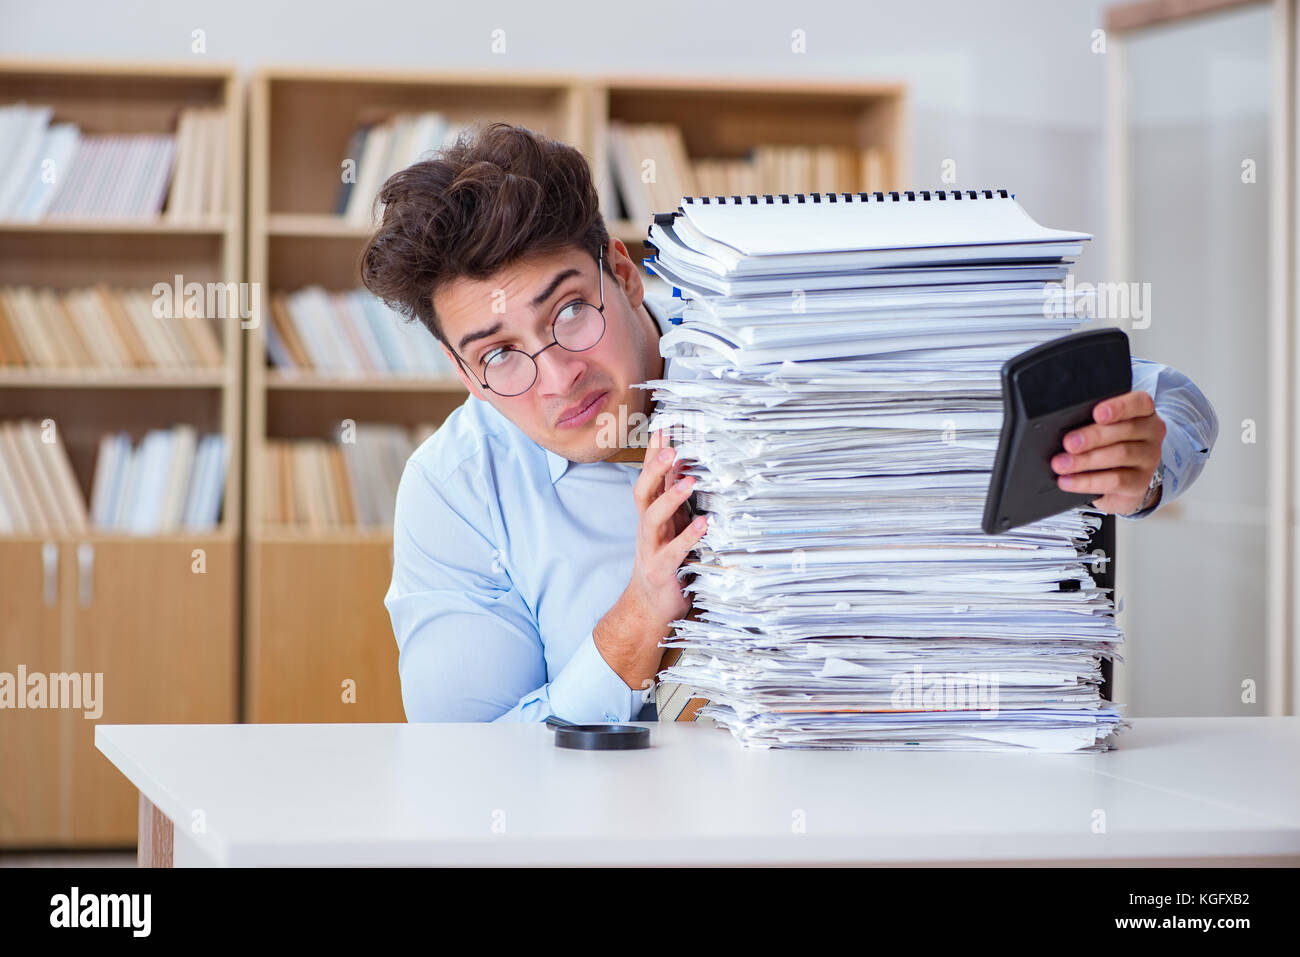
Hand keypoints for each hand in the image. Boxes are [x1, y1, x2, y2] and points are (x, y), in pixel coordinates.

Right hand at [628, 428, 705, 623]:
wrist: (649, 605)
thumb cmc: (665, 561)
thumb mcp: (671, 526)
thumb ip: (676, 501)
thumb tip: (686, 469)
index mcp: (651, 515)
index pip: (650, 478)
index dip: (654, 453)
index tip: (663, 426)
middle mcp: (647, 527)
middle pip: (643, 491)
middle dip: (655, 468)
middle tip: (672, 448)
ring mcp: (650, 548)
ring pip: (652, 517)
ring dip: (670, 497)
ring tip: (689, 481)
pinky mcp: (659, 570)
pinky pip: (672, 551)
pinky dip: (687, 537)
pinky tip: (703, 524)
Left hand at [1050, 390, 1165, 514]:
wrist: (1121, 482)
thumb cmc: (1108, 446)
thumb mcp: (1102, 430)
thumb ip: (1090, 423)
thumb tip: (1063, 429)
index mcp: (1143, 413)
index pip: (1139, 403)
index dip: (1119, 407)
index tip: (1097, 414)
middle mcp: (1151, 433)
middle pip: (1125, 430)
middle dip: (1092, 437)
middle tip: (1069, 443)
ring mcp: (1149, 459)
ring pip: (1120, 455)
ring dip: (1085, 460)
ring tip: (1061, 464)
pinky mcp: (1140, 483)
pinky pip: (1115, 481)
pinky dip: (1087, 481)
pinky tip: (1069, 481)